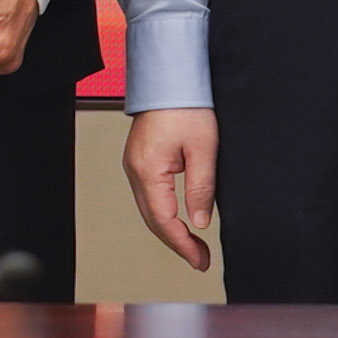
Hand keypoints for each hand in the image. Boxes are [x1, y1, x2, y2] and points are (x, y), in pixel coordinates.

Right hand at [123, 107, 216, 271]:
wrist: (169, 77)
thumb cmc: (186, 106)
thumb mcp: (203, 150)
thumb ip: (200, 189)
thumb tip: (199, 222)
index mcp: (148, 170)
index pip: (164, 220)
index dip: (183, 244)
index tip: (201, 260)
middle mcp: (134, 170)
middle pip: (152, 219)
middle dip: (176, 243)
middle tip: (200, 260)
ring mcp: (134, 165)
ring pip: (148, 209)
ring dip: (170, 230)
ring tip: (193, 245)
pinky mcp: (139, 160)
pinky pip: (148, 196)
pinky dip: (163, 214)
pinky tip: (178, 219)